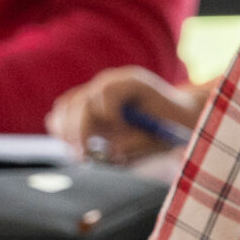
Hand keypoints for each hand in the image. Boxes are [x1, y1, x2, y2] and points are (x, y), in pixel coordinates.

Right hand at [47, 68, 200, 162]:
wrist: (176, 117)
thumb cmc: (173, 127)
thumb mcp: (162, 136)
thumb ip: (138, 143)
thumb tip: (111, 151)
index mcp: (132, 82)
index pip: (106, 91)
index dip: (109, 116)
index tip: (119, 138)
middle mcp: (109, 82)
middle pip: (79, 101)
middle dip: (79, 132)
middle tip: (84, 157)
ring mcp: (95, 92)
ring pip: (65, 107)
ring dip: (67, 133)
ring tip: (80, 155)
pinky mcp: (86, 106)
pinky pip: (63, 114)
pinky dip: (64, 131)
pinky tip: (77, 148)